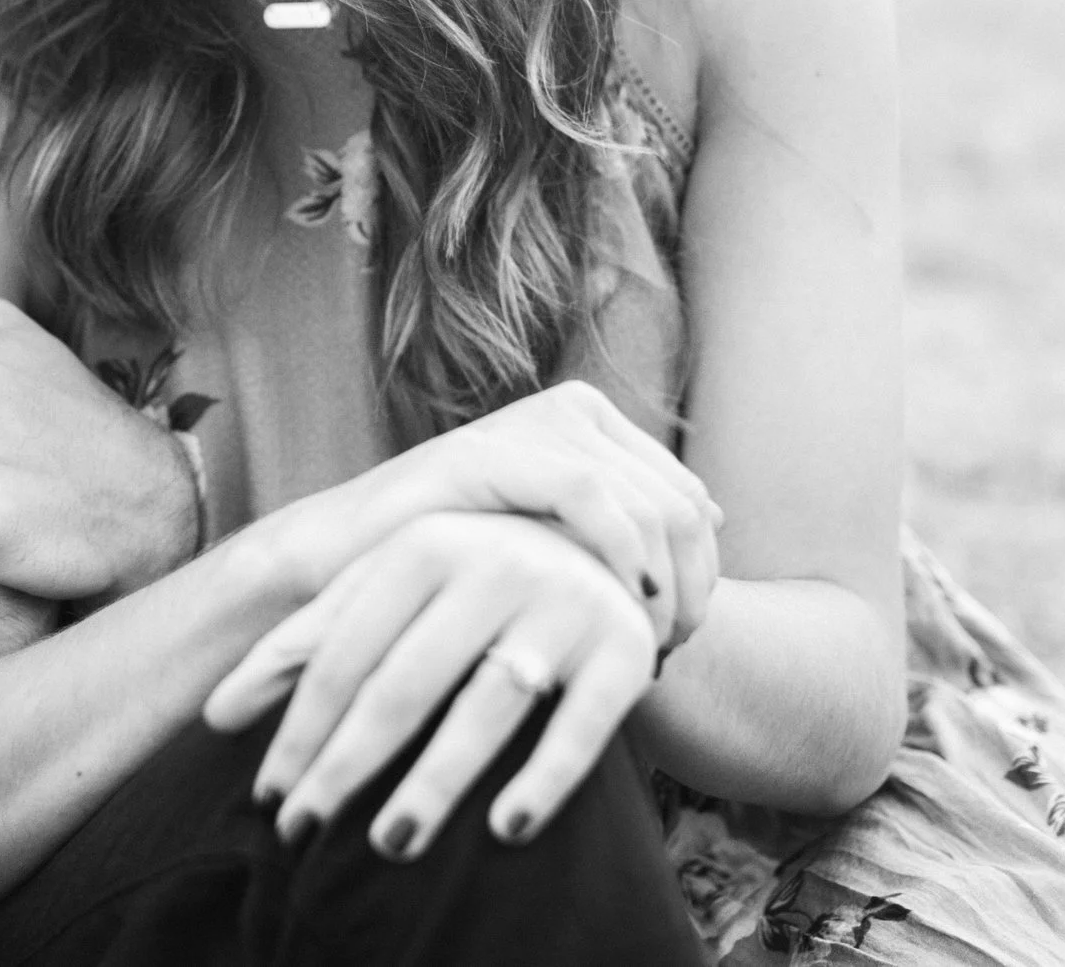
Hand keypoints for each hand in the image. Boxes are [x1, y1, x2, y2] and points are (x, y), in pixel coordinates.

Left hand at [204, 512, 655, 858]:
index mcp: (423, 544)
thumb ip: (303, 644)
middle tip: (300, 832)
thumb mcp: (385, 592)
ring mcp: (562, 603)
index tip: (266, 796)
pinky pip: (582, 727)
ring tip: (388, 845)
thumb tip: (214, 715)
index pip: (344, 653)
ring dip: (433, 783)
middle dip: (344, 766)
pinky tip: (505, 830)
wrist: (606, 554)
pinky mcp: (624, 649)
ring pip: (484, 710)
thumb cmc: (465, 586)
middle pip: (401, 686)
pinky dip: (545, 779)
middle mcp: (492, 563)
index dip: (299, 728)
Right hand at [383, 380, 721, 651]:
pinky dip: (621, 557)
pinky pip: (590, 495)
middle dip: (689, 591)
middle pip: (682, 507)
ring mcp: (530, 424)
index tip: (676, 642)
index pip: (692, 500)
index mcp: (592, 423)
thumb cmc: (458, 572)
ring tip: (642, 648)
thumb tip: (717, 514)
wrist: (347, 573)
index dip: (702, 578)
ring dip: (662, 588)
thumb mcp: (560, 545)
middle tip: (663, 655)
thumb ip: (633, 526)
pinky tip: (618, 607)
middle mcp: (570, 410)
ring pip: (651, 505)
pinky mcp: (491, 450)